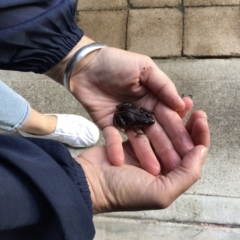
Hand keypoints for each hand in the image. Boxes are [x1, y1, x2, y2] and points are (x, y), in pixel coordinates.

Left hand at [46, 36, 189, 174]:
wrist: (86, 65)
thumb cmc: (116, 62)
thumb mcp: (144, 67)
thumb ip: (162, 85)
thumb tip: (181, 103)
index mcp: (153, 99)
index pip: (168, 117)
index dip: (177, 132)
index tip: (188, 148)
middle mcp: (142, 112)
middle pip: (155, 132)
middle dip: (165, 148)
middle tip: (174, 165)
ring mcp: (125, 120)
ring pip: (137, 139)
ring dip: (144, 153)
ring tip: (152, 170)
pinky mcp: (108, 125)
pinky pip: (113, 138)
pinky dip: (115, 148)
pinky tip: (119, 161)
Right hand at [75, 111, 209, 212]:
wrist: (91, 184)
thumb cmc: (124, 191)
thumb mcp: (161, 192)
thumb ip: (186, 173)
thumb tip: (202, 150)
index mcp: (169, 176)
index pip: (190, 155)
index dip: (199, 137)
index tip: (200, 119)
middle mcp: (158, 163)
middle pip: (178, 141)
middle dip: (188, 125)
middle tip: (195, 109)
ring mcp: (142, 151)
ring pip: (162, 131)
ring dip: (173, 118)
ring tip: (182, 103)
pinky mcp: (127, 141)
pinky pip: (142, 128)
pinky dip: (151, 119)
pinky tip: (161, 108)